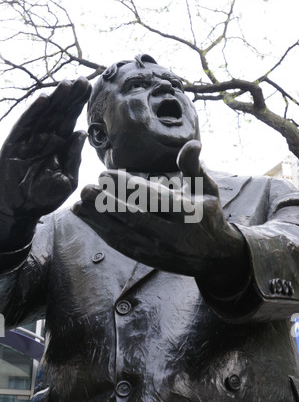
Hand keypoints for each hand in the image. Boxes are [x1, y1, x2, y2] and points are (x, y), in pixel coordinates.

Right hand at [0, 77, 90, 221]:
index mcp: (60, 145)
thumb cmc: (44, 196)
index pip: (71, 119)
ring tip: (67, 85)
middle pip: (60, 112)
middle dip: (71, 97)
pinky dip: (34, 112)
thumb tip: (82, 133)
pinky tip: (44, 99)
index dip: (79, 104)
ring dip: (56, 99)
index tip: (90, 88)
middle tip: (83, 80)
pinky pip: (26, 125)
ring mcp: (31, 139)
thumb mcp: (67, 179)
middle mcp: (46, 138)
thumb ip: (73, 157)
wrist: (20, 210)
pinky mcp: (16, 143)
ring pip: (45, 115)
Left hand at [73, 140, 248, 289]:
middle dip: (108, 205)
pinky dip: (103, 232)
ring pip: (123, 235)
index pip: (155, 199)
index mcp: (188, 214)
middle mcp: (172, 235)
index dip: (130, 187)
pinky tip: (88, 220)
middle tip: (86, 188)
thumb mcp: (208, 190)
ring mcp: (158, 249)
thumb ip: (194, 168)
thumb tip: (192, 143)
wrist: (215, 258)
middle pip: (135, 219)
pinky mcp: (147, 258)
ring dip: (99, 220)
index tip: (107, 173)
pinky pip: (121, 245)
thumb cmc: (209, 217)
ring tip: (79, 203)